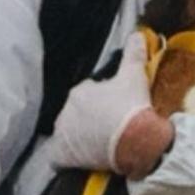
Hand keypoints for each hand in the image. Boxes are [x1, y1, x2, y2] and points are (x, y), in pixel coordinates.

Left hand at [50, 33, 156, 173]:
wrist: (137, 139)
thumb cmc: (133, 106)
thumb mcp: (135, 77)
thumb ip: (134, 54)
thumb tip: (137, 34)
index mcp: (79, 91)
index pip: (86, 94)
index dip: (100, 102)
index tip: (113, 108)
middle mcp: (66, 110)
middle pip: (75, 114)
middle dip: (88, 119)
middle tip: (108, 127)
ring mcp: (63, 133)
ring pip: (66, 133)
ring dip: (77, 137)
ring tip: (98, 144)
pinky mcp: (64, 154)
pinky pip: (56, 157)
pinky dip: (63, 158)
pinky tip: (75, 159)